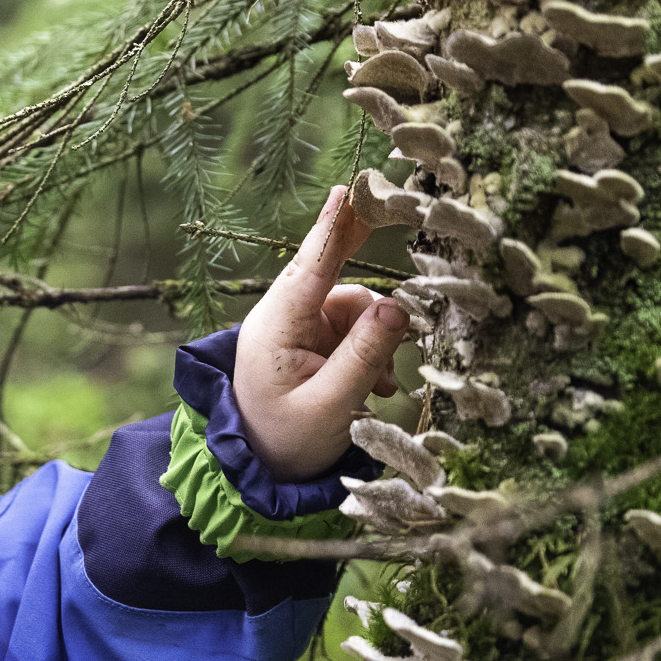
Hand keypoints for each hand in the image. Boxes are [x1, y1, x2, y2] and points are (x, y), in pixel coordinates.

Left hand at [233, 186, 409, 481]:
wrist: (262, 472)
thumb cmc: (285, 442)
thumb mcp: (330, 406)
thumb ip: (364, 356)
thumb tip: (399, 306)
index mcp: (275, 326)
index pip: (309, 266)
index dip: (333, 227)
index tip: (350, 188)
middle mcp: (285, 318)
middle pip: (336, 278)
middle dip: (372, 294)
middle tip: (397, 257)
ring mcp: (301, 328)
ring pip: (358, 310)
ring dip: (377, 342)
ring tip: (377, 386)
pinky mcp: (315, 343)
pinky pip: (357, 331)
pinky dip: (372, 354)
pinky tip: (375, 388)